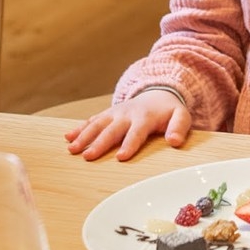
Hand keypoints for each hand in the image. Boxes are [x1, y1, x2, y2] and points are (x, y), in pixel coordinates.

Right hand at [65, 88, 191, 161]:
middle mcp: (127, 114)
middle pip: (111, 130)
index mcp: (145, 117)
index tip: (120, 157)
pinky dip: (79, 128)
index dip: (129, 144)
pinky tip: (67, 137)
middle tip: (88, 157)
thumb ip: (179, 128)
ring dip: (84, 136)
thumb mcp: (182, 116)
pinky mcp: (107, 114)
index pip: (136, 132)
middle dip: (99, 143)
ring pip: (97, 124)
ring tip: (72, 149)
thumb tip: (174, 141)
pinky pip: (91, 120)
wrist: (158, 92)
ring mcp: (115, 113)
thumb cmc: (169, 111)